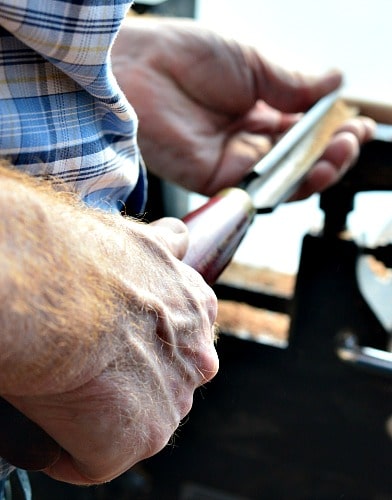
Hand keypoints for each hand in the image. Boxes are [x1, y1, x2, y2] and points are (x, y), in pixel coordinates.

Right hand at [0, 167, 217, 483]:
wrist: (53, 293)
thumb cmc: (83, 258)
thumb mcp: (138, 240)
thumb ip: (166, 246)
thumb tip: (179, 237)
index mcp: (196, 309)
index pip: (183, 337)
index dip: (144, 342)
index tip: (118, 340)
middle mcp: (197, 357)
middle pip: (163, 382)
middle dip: (130, 380)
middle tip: (86, 365)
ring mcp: (172, 402)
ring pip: (135, 421)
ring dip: (102, 416)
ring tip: (64, 389)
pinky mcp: (140, 439)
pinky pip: (99, 457)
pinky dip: (71, 447)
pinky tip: (50, 420)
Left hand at [112, 17, 374, 197]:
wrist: (141, 68)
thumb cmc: (188, 56)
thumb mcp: (252, 63)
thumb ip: (291, 83)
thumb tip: (335, 85)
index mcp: (256, 109)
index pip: (302, 130)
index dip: (330, 129)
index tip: (357, 121)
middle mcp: (247, 140)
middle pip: (297, 158)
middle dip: (331, 151)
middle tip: (354, 136)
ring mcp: (232, 162)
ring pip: (284, 178)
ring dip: (319, 169)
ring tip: (343, 149)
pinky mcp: (217, 181)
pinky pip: (261, 190)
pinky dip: (290, 183)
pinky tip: (313, 167)